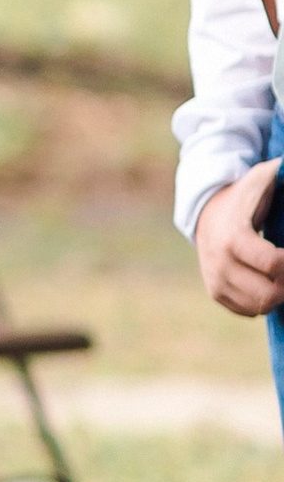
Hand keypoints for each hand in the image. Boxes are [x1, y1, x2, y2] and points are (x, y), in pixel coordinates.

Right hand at [196, 164, 283, 317]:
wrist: (206, 210)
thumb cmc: (245, 194)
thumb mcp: (261, 178)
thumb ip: (280, 171)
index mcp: (234, 236)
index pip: (272, 263)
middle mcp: (220, 262)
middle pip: (268, 293)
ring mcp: (215, 279)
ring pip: (258, 305)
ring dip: (278, 295)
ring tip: (283, 277)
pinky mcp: (214, 291)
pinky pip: (246, 310)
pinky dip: (263, 302)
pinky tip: (269, 283)